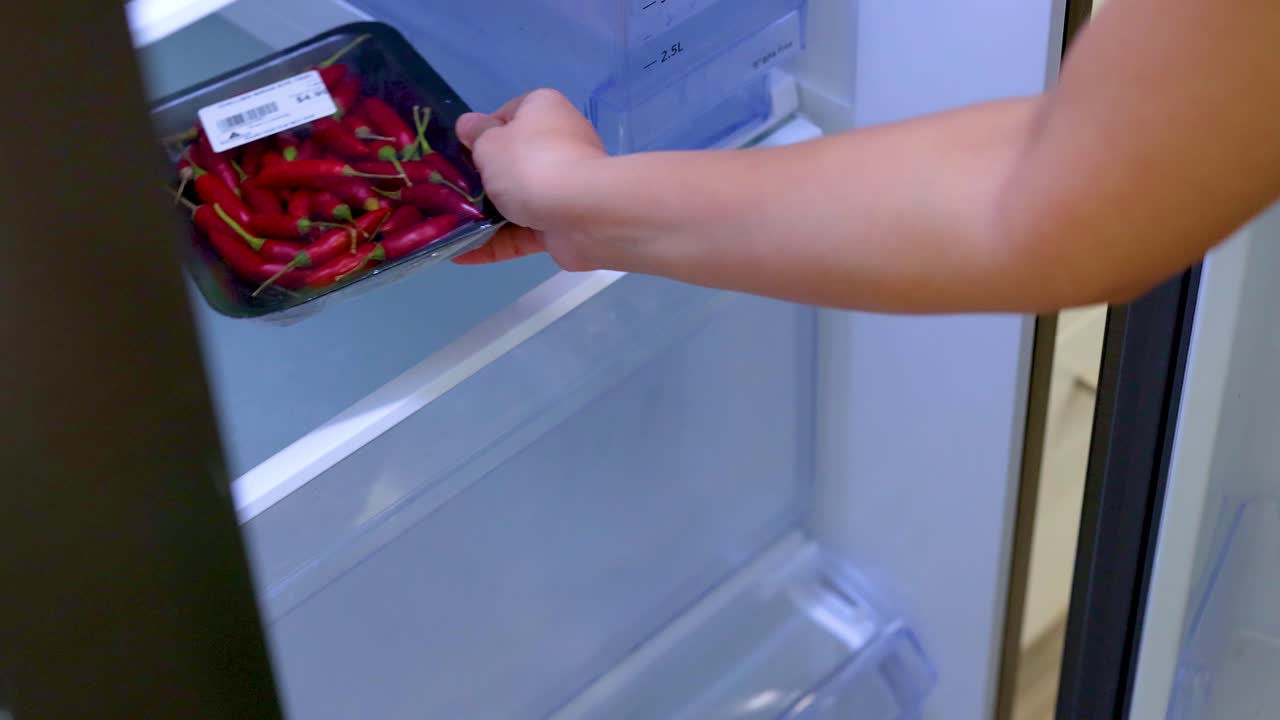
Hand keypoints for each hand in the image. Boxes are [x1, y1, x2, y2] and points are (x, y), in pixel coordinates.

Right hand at [453, 89, 608, 269]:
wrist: (580, 213)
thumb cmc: (529, 164)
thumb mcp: (489, 142)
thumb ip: (476, 135)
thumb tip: (469, 125)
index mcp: (544, 110)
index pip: (509, 115)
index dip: (483, 131)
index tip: (462, 150)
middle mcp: (559, 145)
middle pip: (512, 161)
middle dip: (482, 178)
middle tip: (450, 190)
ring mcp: (564, 188)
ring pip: (517, 201)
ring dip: (484, 216)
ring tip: (448, 227)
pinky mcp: (563, 225)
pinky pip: (522, 234)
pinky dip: (494, 244)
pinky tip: (461, 254)